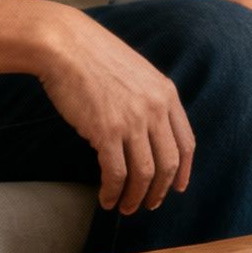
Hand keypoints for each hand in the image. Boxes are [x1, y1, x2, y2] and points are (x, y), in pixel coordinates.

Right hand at [36, 8, 196, 214]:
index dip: (184, 170)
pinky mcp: (106, 131)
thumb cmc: (94, 58)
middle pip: (169, 163)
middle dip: (160, 191)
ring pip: (145, 173)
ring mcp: (132, 120)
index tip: (177, 187)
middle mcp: (155, 108)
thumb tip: (147, 133)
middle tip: (148, 205)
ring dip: (135, 197)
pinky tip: (106, 198)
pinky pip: (116, 173)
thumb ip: (148, 100)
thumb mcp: (136, 73)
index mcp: (166, 94)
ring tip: (125, 207)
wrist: (65, 45)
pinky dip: (113, 191)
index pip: (186, 142)